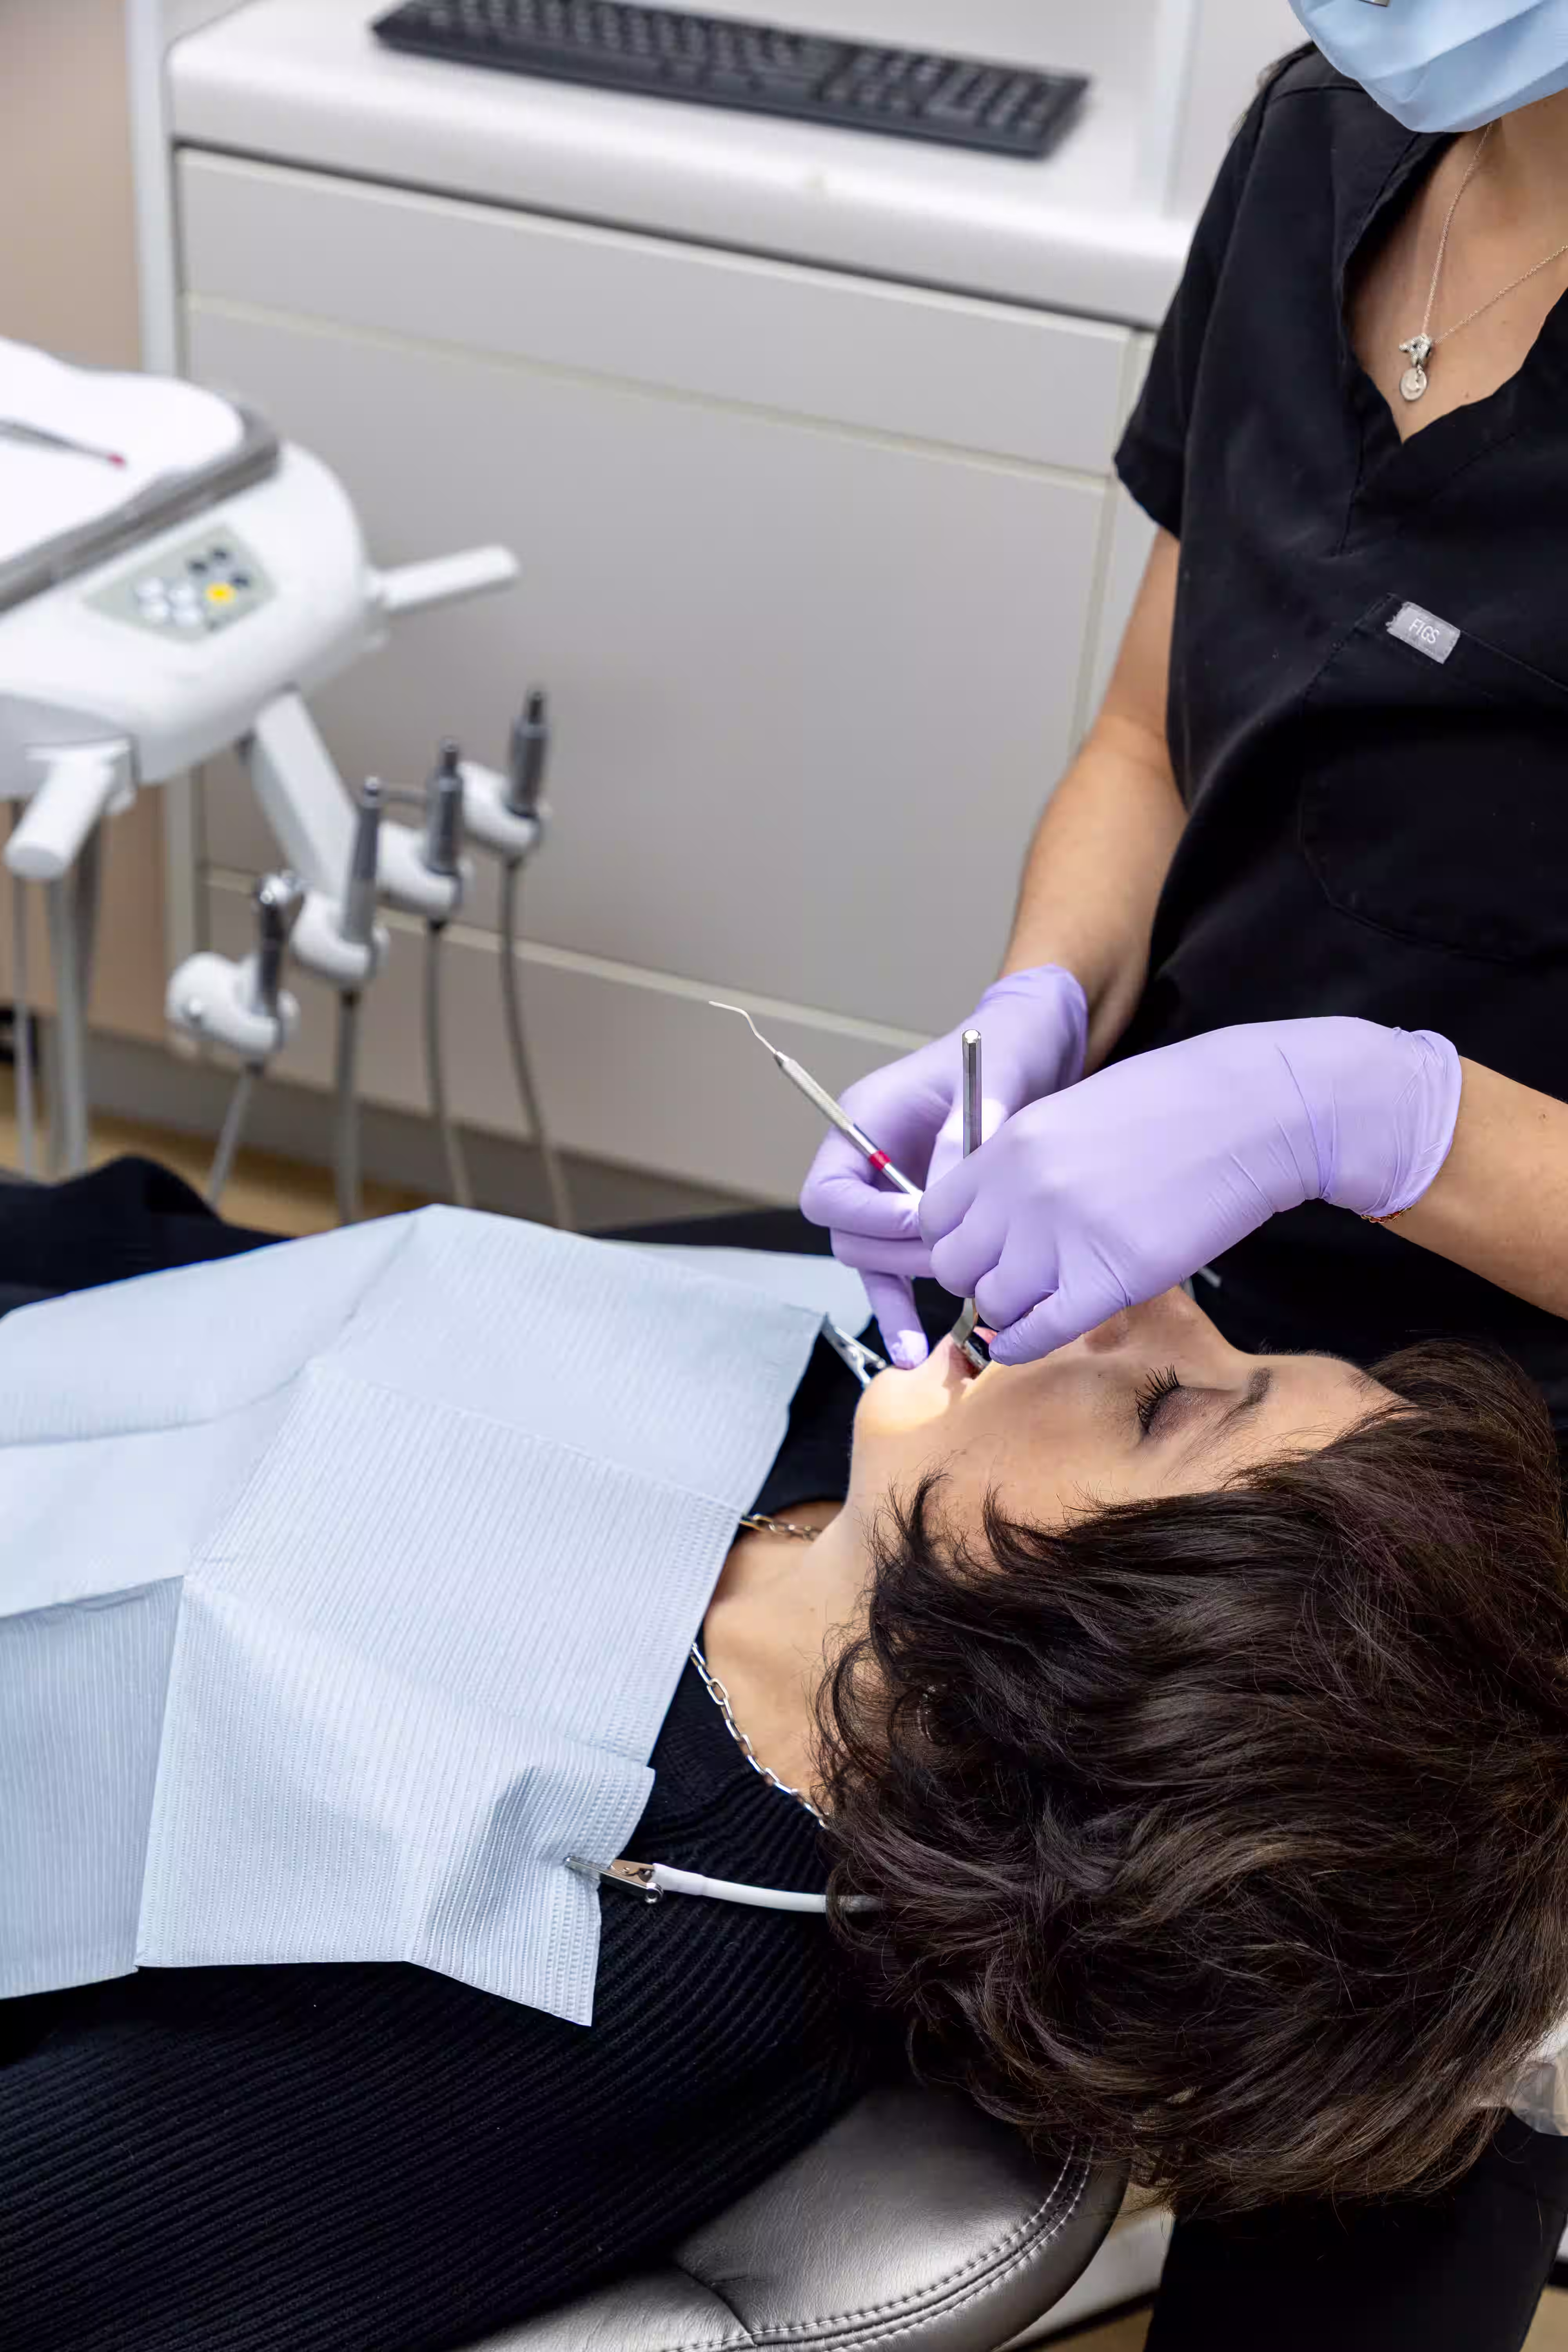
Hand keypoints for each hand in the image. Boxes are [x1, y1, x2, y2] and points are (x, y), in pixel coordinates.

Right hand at [799, 967, 1087, 1368]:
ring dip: (900, 1294)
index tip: (917, 1218)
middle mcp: (867, 1163)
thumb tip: (945, 1192)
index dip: (866, 1214)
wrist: (1035, 1047)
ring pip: (872, 1262)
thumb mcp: (990, 1077)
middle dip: (895, 1253)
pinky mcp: (918, 1223)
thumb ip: (962, 1133)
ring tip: (932, 1334)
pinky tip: (916, 1348)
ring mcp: (889, 1195)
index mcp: (863, 1122)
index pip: (829, 1190)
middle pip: (848, 1234)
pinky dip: (904, 1308)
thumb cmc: (1007, 1048)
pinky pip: (897, 1274)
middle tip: (951, 1258)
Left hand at [920, 1018, 1461, 1364]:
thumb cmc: (1170, 1108)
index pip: (935, 1216)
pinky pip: (1037, 1331)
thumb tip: (991, 1218)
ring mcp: (1061, 1237)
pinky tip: (1029, 1340)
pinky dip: (1023, 1343)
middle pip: (953, 1265)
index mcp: (1007, 1146)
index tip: (981, 1247)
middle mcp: (1020, 1192)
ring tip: (1035, 1303)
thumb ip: (1021, 1166)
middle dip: (975, 1279)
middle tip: (1008, 1279)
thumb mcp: (1071, 1116)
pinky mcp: (1108, 1278)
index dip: (954, 1239)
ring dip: (1007, 1311)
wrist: (1249, 1113)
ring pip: (992, 1303)